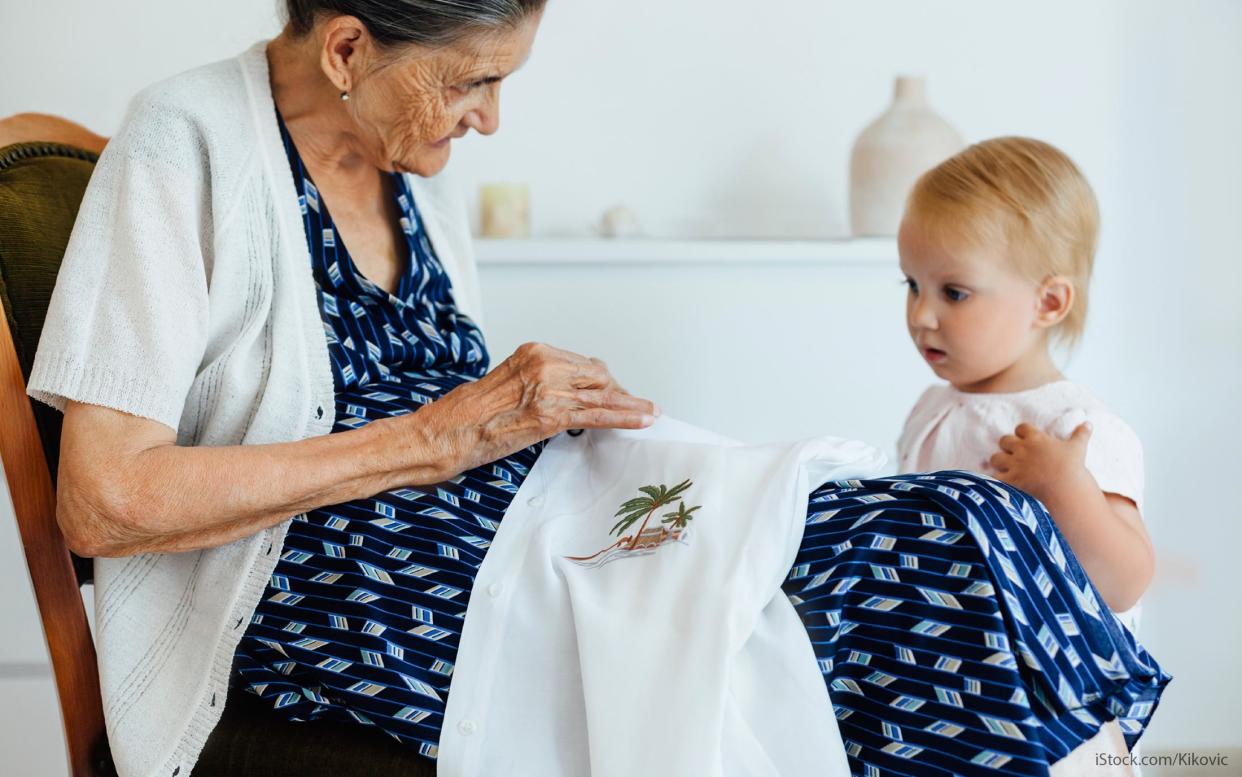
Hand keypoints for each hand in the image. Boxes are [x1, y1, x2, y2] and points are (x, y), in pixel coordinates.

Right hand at [408, 342, 659, 478]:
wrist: (446, 432)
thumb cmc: (469, 415)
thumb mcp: (508, 384)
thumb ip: (538, 383)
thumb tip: (566, 395)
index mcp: (533, 351)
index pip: (583, 364)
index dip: (603, 382)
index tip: (615, 393)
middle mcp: (544, 362)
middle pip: (598, 376)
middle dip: (618, 394)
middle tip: (633, 409)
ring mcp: (549, 387)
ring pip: (603, 395)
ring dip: (631, 405)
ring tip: (650, 412)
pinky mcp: (551, 414)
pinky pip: (598, 415)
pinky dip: (625, 417)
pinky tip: (643, 419)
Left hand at [990, 421, 1092, 497]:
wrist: (1066, 488)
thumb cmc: (1072, 467)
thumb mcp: (1077, 447)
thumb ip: (1081, 434)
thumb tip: (1088, 423)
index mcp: (1036, 438)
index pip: (1021, 428)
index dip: (1021, 432)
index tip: (1025, 437)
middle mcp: (1022, 449)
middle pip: (1004, 440)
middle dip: (1007, 446)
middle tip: (1013, 452)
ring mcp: (1015, 464)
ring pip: (996, 458)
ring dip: (999, 461)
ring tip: (1005, 466)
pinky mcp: (1011, 479)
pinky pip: (996, 476)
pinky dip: (997, 478)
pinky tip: (1001, 480)